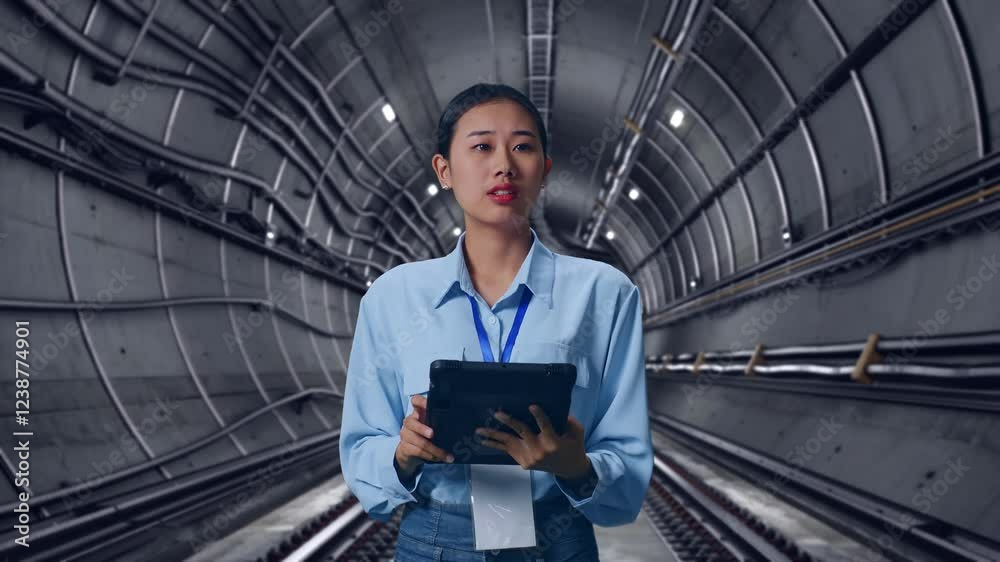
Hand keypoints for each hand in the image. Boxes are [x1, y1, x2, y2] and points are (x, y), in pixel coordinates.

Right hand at [395, 395, 453, 477]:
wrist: (409, 453)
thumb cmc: (425, 436)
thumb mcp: (432, 427)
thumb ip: (441, 423)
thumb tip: (469, 427)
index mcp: (418, 413)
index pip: (415, 401)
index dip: (420, 401)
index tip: (428, 404)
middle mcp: (409, 422)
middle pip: (411, 422)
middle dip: (422, 428)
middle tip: (432, 434)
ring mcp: (405, 435)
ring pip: (418, 441)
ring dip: (434, 449)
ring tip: (446, 455)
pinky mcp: (404, 447)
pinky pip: (418, 451)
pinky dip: (430, 456)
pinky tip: (437, 458)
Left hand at [475, 405, 589, 478]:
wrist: (569, 470)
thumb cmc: (573, 447)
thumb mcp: (576, 432)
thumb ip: (568, 421)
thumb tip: (556, 409)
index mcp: (553, 442)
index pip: (545, 425)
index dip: (538, 415)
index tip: (531, 406)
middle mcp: (539, 450)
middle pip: (522, 432)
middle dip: (509, 422)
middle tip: (497, 413)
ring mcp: (529, 458)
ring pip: (509, 444)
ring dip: (493, 436)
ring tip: (479, 430)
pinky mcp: (523, 463)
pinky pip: (508, 451)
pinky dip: (496, 445)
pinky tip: (484, 440)